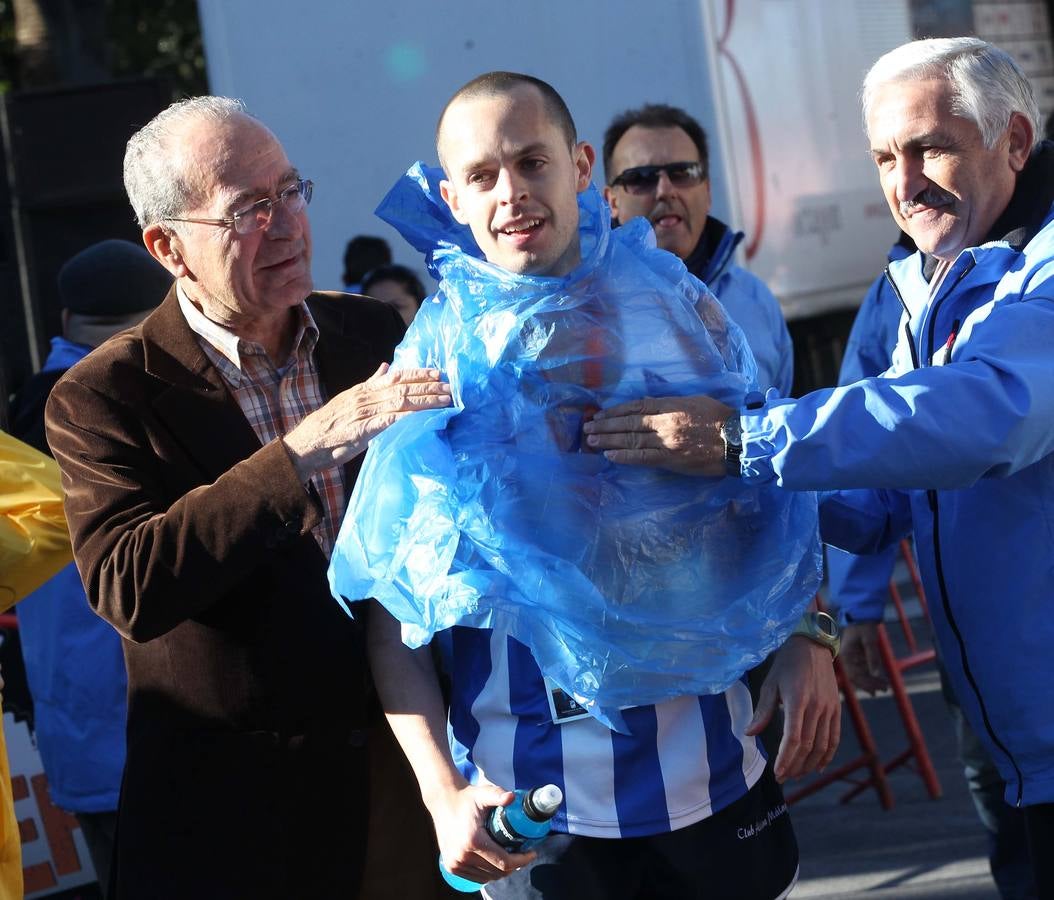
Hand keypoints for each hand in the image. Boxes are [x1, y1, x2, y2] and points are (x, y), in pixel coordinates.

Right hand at [283, 363, 450, 479]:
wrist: (305, 446)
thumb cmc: (329, 427)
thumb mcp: (350, 400)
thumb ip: (370, 384)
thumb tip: (386, 367)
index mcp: (363, 390)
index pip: (396, 376)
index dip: (418, 373)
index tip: (438, 372)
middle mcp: (365, 397)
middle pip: (402, 387)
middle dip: (428, 386)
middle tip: (451, 386)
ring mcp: (363, 413)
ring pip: (400, 402)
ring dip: (425, 400)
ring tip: (445, 400)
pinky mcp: (361, 430)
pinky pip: (388, 421)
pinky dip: (407, 417)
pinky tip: (423, 416)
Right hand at [428, 781, 535, 884]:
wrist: (443, 801)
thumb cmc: (466, 798)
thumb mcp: (482, 793)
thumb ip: (497, 795)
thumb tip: (512, 797)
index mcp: (473, 840)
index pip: (503, 861)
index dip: (521, 860)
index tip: (532, 853)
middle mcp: (462, 856)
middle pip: (497, 872)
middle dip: (514, 865)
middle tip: (522, 853)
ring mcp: (455, 863)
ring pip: (487, 877)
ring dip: (501, 870)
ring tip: (509, 856)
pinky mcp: (451, 866)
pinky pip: (475, 877)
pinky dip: (488, 872)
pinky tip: (494, 861)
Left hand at [581, 395, 731, 474]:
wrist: (737, 440)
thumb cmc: (720, 418)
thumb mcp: (695, 400)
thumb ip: (671, 402)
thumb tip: (650, 403)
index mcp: (671, 405)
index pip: (637, 406)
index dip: (616, 410)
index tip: (601, 414)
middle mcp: (664, 422)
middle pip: (629, 423)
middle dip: (606, 425)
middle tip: (587, 428)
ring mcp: (666, 441)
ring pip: (631, 439)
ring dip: (608, 440)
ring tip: (591, 440)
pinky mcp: (670, 459)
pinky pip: (642, 457)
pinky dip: (624, 456)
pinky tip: (609, 455)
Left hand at [747, 636, 840, 781]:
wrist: (813, 645)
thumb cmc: (787, 664)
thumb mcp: (770, 684)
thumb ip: (763, 711)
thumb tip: (749, 733)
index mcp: (798, 701)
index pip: (794, 739)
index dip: (786, 759)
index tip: (778, 773)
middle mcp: (816, 707)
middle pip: (808, 747)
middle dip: (795, 766)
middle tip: (784, 777)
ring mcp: (829, 709)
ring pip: (822, 745)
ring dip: (810, 764)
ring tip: (797, 774)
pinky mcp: (836, 709)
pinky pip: (834, 737)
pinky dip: (828, 755)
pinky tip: (819, 766)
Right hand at [840, 622, 888, 694]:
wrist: (861, 616)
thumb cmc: (864, 626)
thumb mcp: (869, 640)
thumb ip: (873, 657)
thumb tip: (876, 674)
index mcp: (846, 655)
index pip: (853, 675)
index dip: (865, 684)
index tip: (877, 689)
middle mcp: (848, 659)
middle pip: (857, 677)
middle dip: (870, 685)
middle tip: (885, 689)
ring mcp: (853, 658)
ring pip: (861, 675)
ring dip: (872, 682)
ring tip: (885, 688)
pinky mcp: (859, 657)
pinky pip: (864, 670)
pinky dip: (872, 676)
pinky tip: (881, 681)